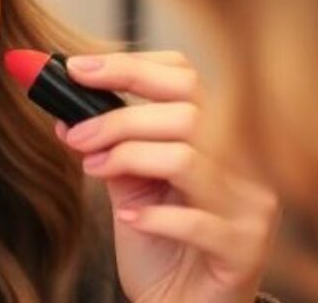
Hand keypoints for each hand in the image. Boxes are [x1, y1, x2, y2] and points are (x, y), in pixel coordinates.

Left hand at [60, 52, 278, 302]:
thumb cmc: (158, 244)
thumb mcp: (130, 186)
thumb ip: (112, 147)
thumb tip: (67, 108)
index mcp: (217, 135)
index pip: (184, 77)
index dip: (129, 66)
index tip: (75, 70)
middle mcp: (244, 164)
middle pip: (187, 112)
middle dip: (119, 118)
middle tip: (75, 135)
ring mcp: (250, 206)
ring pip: (188, 158)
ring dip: (128, 158)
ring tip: (93, 170)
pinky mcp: (245, 250)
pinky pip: (198, 222)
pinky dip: (154, 216)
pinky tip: (128, 218)